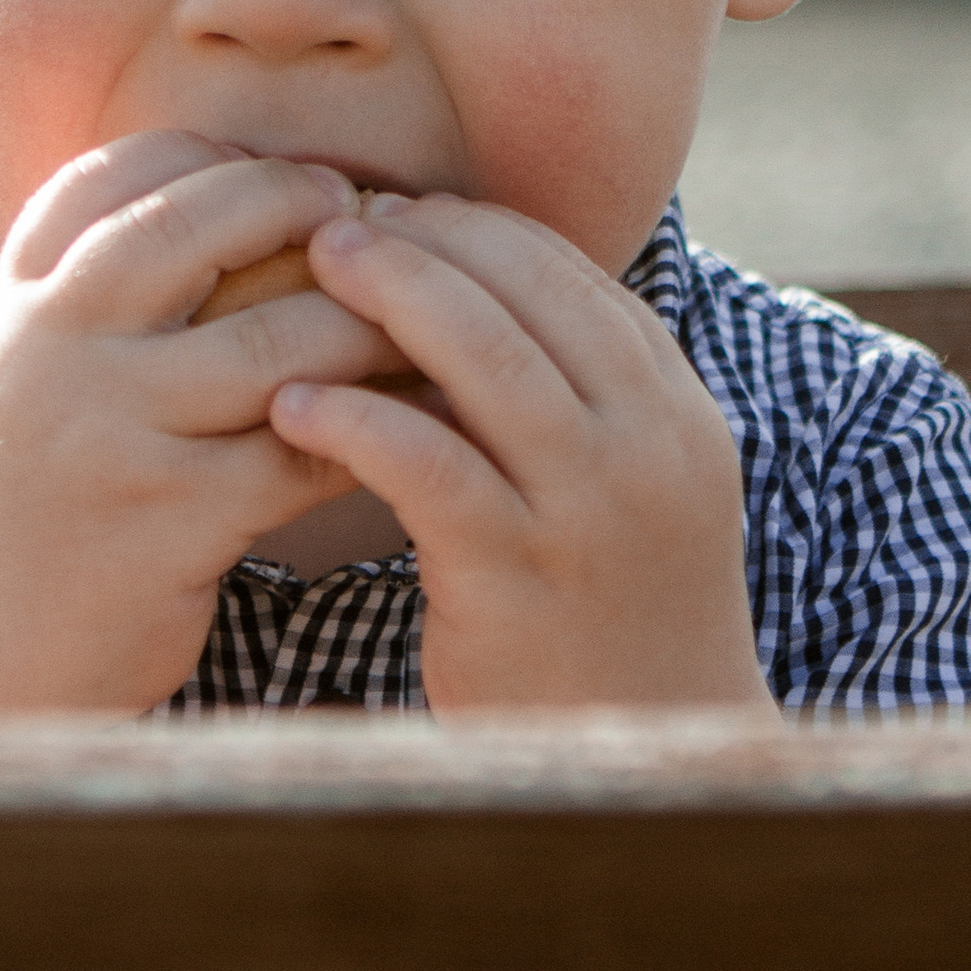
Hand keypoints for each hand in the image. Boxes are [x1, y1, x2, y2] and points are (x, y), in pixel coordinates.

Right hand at [0, 134, 404, 722]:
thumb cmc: (32, 506)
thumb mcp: (31, 376)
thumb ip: (100, 295)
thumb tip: (239, 193)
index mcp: (21, 302)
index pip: (122, 173)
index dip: (222, 160)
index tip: (296, 179)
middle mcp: (53, 347)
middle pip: (203, 223)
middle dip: (309, 209)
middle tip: (384, 226)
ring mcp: (110, 430)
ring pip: (281, 336)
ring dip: (372, 322)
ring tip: (431, 321)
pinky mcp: (170, 517)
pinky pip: (307, 449)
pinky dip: (379, 427)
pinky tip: (425, 421)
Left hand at [268, 197, 771, 710]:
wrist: (648, 758)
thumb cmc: (610, 613)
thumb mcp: (628, 491)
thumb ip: (579, 399)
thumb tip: (481, 291)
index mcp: (678, 415)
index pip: (576, 279)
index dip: (482, 231)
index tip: (406, 212)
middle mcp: (648, 451)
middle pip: (530, 299)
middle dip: (428, 243)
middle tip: (340, 220)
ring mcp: (588, 516)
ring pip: (487, 363)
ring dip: (392, 299)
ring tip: (315, 270)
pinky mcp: (516, 583)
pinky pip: (430, 469)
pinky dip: (358, 420)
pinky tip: (293, 403)